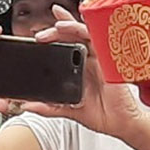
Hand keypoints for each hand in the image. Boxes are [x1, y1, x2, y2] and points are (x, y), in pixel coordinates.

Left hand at [33, 16, 142, 140]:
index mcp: (81, 68)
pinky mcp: (110, 60)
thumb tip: (29, 106)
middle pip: (73, 35)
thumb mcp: (70, 110)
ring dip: (71, 26)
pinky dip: (89, 33)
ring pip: (85, 33)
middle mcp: (91, 60)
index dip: (54, 34)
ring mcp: (101, 58)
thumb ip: (49, 107)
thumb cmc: (103, 115)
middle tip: (40, 35)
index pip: (66, 45)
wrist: (120, 125)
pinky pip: (101, 40)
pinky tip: (78, 29)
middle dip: (56, 30)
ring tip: (57, 25)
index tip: (37, 33)